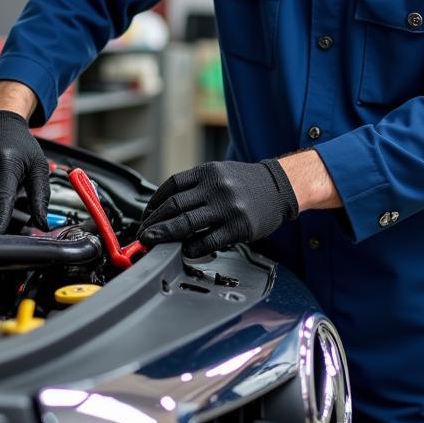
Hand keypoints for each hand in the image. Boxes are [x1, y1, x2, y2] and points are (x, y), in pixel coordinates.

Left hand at [138, 159, 298, 257]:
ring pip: (186, 223)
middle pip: (175, 205)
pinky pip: (208, 240)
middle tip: (143, 233)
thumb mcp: (220, 173)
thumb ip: (196, 186)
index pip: (172, 185)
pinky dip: (192, 247)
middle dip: (154, 221)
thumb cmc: (246, 183)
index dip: (154, 202)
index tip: (146, 215)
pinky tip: (184, 250)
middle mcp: (216, 188)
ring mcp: (227, 208)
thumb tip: (166, 206)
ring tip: (152, 241)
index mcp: (208, 172)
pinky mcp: (238, 227)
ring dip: (164, 234)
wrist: (280, 187)